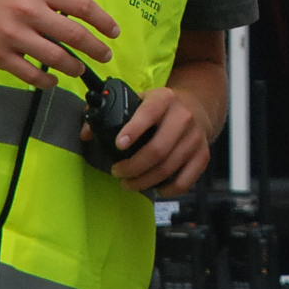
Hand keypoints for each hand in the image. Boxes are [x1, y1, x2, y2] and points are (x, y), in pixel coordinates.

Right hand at [0, 0, 120, 87]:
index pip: (82, 6)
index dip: (104, 21)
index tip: (114, 32)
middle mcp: (28, 12)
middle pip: (74, 34)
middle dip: (96, 48)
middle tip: (106, 56)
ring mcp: (13, 36)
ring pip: (55, 57)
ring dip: (74, 67)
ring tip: (80, 69)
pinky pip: (30, 74)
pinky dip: (46, 80)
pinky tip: (54, 79)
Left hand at [95, 84, 213, 197]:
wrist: (197, 106)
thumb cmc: (160, 108)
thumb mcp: (139, 100)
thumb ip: (110, 113)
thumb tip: (86, 134)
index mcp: (164, 99)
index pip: (149, 113)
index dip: (133, 131)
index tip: (119, 145)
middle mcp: (183, 117)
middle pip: (158, 149)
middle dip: (133, 167)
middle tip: (117, 172)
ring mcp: (195, 137)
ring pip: (168, 168)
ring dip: (144, 182)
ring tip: (129, 183)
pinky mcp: (203, 154)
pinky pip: (185, 180)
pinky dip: (168, 189)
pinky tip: (155, 188)